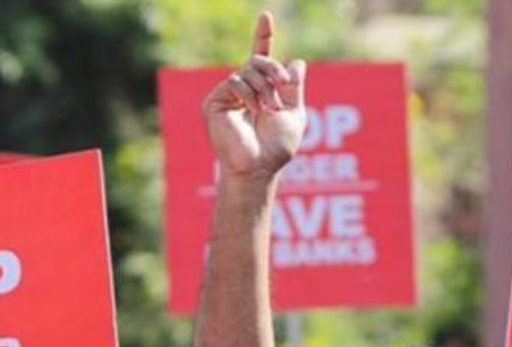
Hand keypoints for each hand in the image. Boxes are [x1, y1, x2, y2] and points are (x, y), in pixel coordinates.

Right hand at [202, 12, 306, 180]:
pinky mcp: (214, 103)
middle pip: (258, 60)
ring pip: (248, 70)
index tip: (266, 16)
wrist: (260, 166)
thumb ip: (294, 88)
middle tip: (282, 85)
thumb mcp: (295, 113)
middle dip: (273, 69)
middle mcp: (242, 91)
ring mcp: (227, 96)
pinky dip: (248, 93)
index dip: (263, 37)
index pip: (261, 59)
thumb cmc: (277, 148)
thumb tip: (296, 62)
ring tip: (268, 110)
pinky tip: (253, 109)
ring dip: (265, 88)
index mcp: (261, 92)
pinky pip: (234, 81)